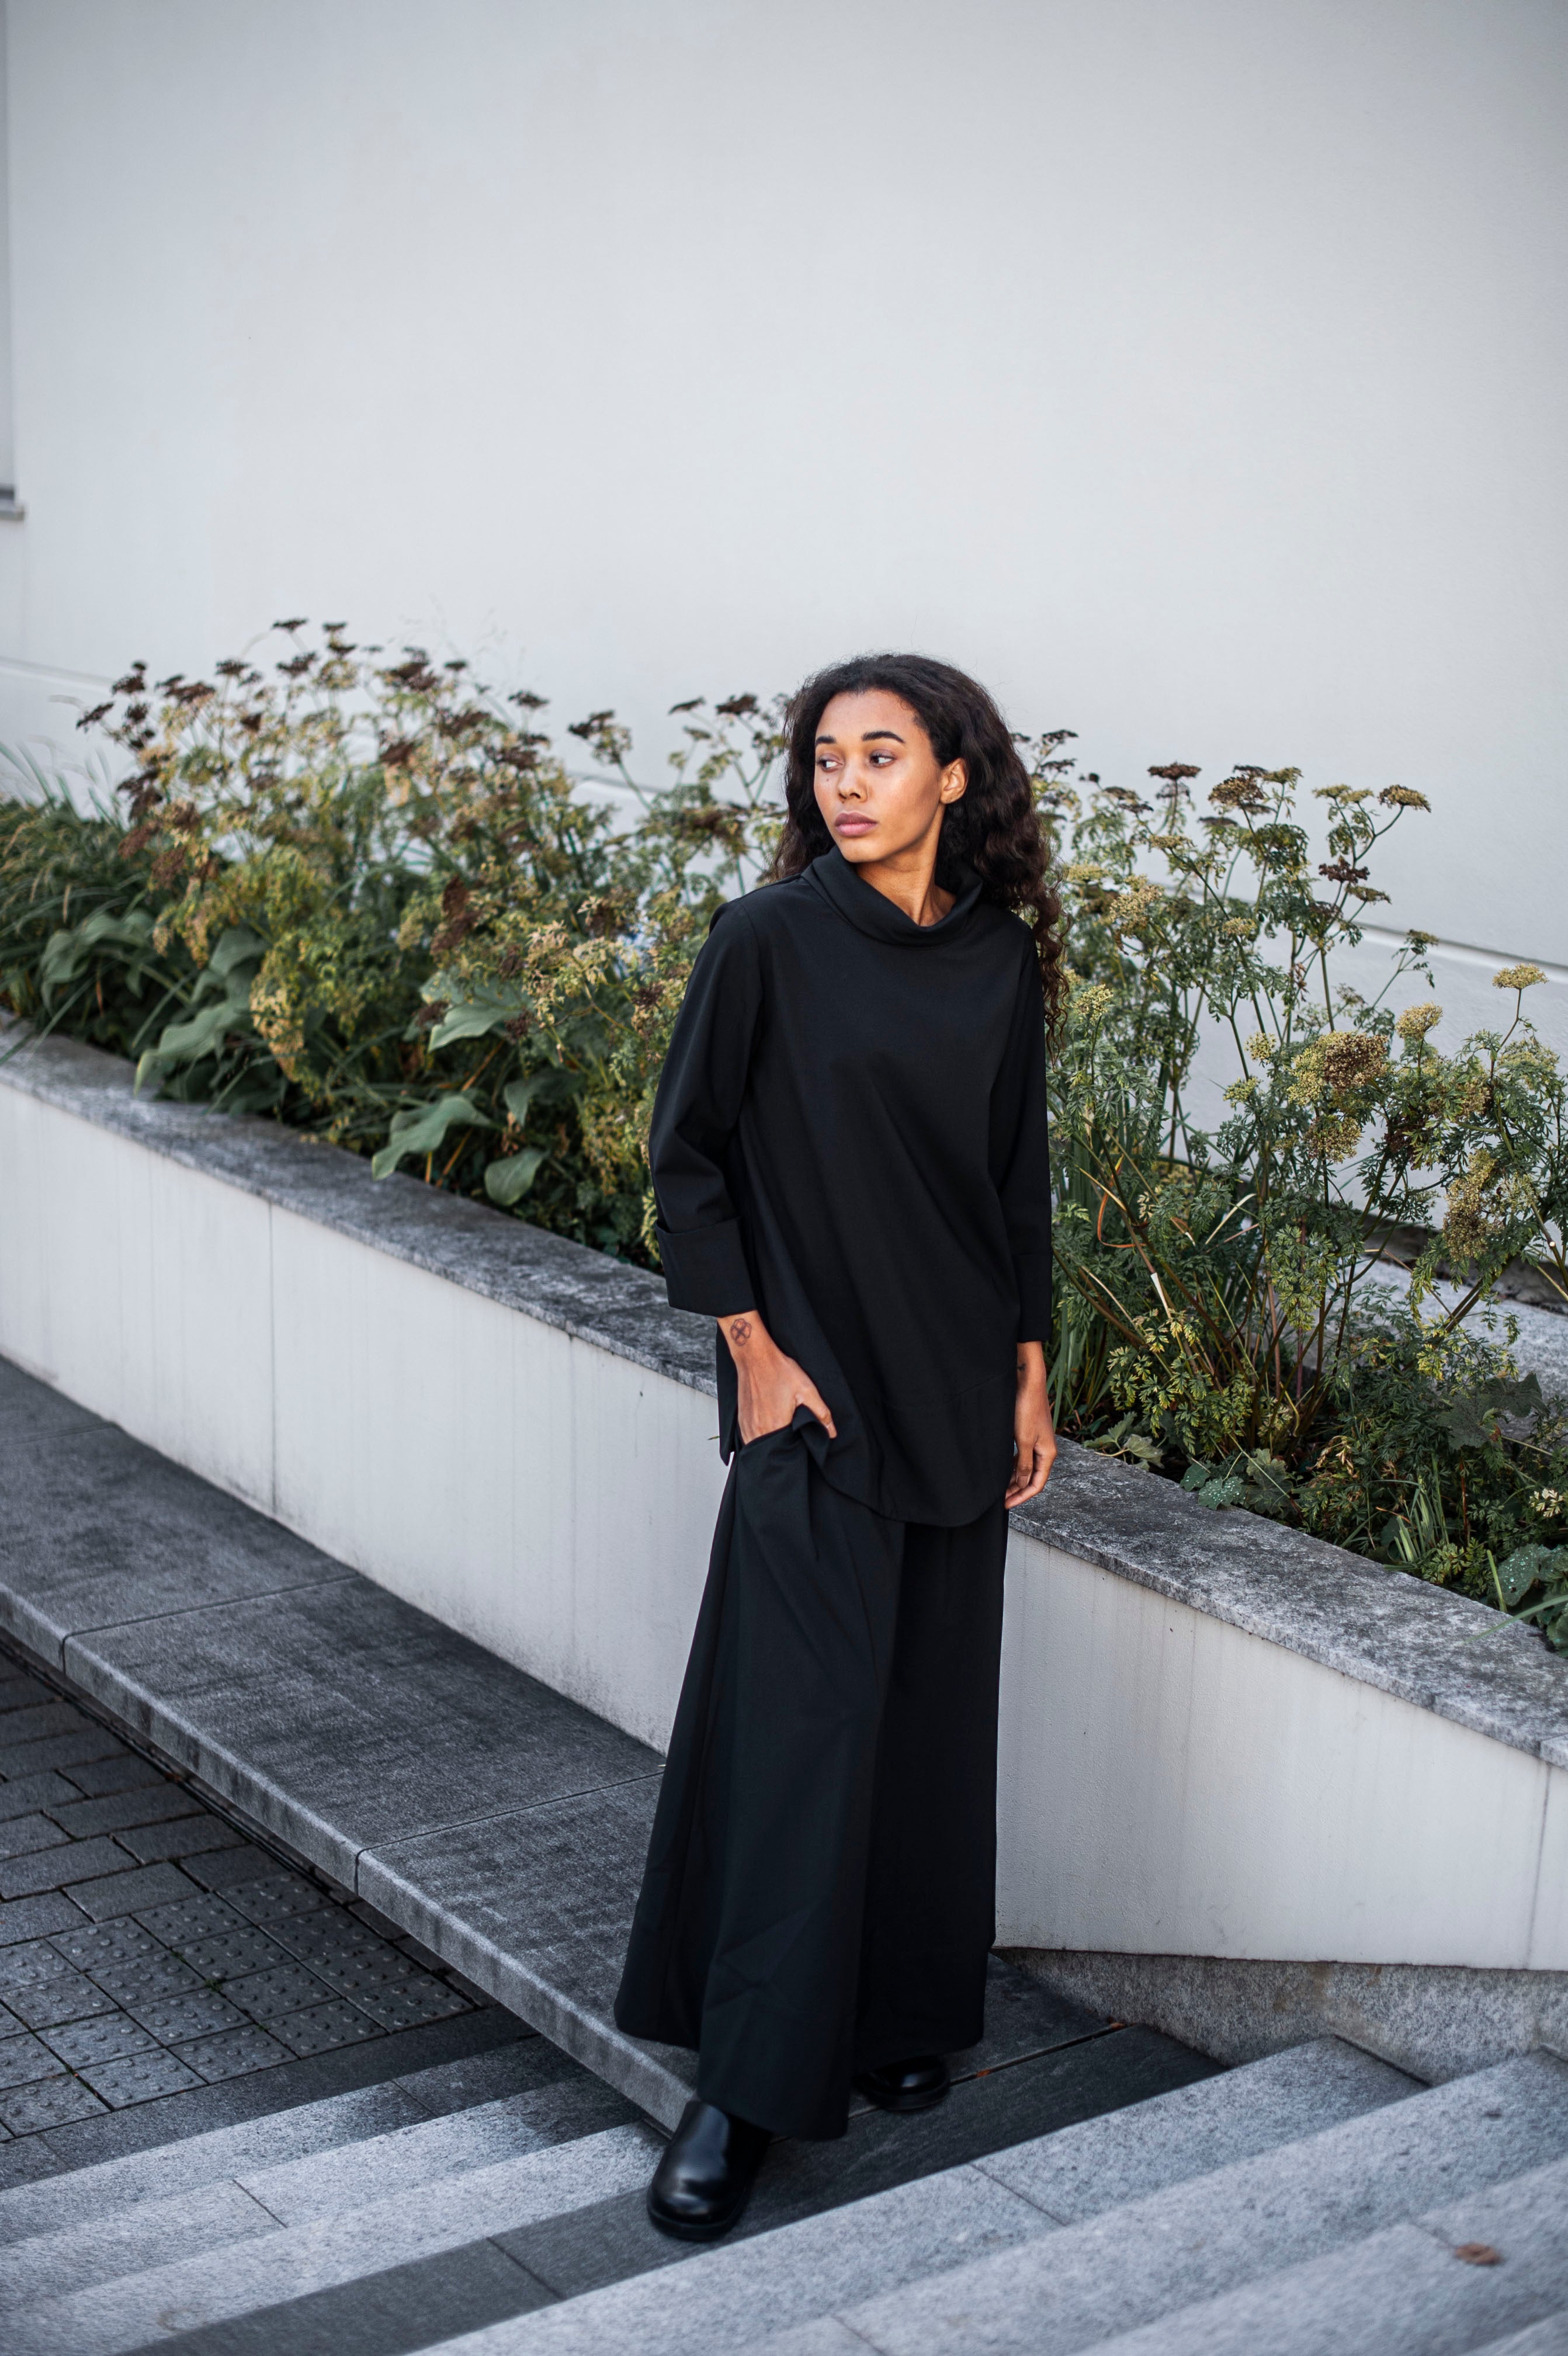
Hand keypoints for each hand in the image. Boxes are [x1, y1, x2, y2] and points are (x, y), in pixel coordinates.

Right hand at [719, 1311, 837, 1443]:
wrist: (755, 1356)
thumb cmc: (778, 1370)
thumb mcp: (806, 1389)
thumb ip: (821, 1413)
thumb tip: (831, 1432)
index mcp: (775, 1426)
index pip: (786, 1452)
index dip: (795, 1452)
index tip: (801, 1447)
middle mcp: (757, 1430)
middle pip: (771, 1451)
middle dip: (782, 1450)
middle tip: (792, 1441)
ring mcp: (746, 1426)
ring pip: (758, 1446)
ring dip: (768, 1445)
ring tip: (780, 1437)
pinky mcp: (740, 1420)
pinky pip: (749, 1438)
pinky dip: (758, 1438)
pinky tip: (767, 1429)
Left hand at [1006, 1340, 1056, 1506]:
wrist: (1027, 1382)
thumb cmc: (1027, 1408)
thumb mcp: (1024, 1440)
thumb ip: (1024, 1464)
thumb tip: (1022, 1483)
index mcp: (1048, 1453)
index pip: (1037, 1484)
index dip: (1022, 1496)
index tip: (1006, 1504)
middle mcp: (1044, 1449)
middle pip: (1032, 1477)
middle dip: (1016, 1490)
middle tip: (999, 1499)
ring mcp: (1037, 1442)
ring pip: (1026, 1467)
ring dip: (1014, 1479)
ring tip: (998, 1488)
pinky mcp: (1028, 1434)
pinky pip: (1022, 1456)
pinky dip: (1012, 1466)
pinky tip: (1001, 1469)